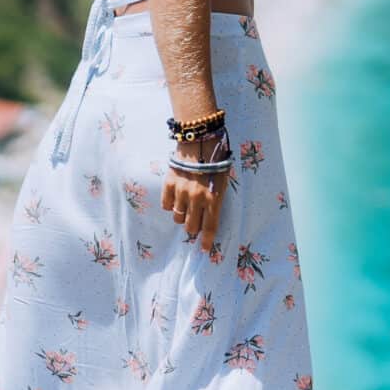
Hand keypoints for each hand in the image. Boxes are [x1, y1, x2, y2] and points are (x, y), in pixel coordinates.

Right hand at [162, 132, 230, 253]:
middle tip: (195, 222)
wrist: (200, 140)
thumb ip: (216, 200)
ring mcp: (181, 192)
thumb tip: (208, 217)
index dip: (207, 241)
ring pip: (178, 217)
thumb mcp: (223, 182)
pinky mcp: (169, 184)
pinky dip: (171, 205)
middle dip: (194, 228)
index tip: (204, 249)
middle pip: (191, 226)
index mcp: (213, 198)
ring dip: (182, 216)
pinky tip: (176, 198)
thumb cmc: (216, 160)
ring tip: (186, 206)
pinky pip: (166, 205)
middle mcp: (197, 198)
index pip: (209, 227)